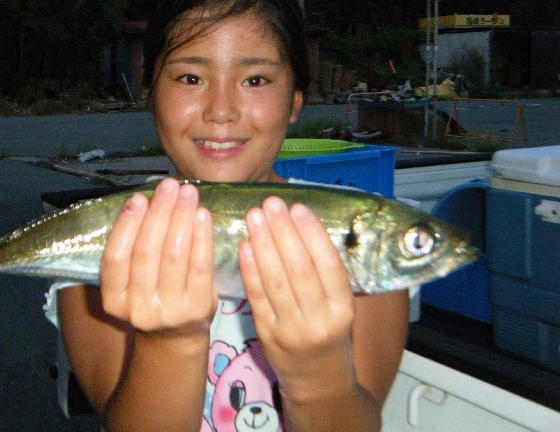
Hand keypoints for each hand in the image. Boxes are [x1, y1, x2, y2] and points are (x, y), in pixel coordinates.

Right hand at [100, 178, 216, 339]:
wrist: (173, 339)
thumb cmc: (150, 296)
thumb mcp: (129, 283)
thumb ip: (131, 249)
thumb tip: (147, 200)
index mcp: (113, 300)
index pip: (115, 258)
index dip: (126, 225)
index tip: (138, 197)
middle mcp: (137, 309)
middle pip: (146, 253)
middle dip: (159, 213)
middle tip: (169, 186)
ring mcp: (169, 312)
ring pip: (174, 256)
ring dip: (181, 218)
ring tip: (187, 193)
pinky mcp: (197, 309)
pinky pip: (200, 267)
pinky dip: (202, 237)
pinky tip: (202, 215)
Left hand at [238, 197, 355, 400]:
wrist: (318, 383)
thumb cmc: (330, 334)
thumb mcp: (341, 308)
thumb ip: (327, 275)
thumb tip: (304, 225)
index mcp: (343, 309)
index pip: (329, 265)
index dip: (313, 234)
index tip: (299, 207)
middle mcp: (320, 320)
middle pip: (299, 270)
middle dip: (283, 232)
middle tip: (271, 204)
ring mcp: (291, 329)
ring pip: (275, 281)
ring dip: (263, 244)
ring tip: (254, 217)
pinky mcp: (267, 335)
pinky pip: (257, 297)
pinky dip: (250, 270)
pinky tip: (245, 246)